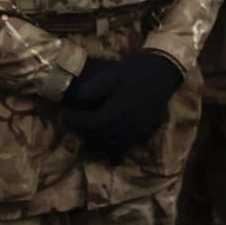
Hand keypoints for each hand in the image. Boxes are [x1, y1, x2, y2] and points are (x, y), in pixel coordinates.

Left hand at [60, 52, 183, 158]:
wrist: (161, 74)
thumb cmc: (134, 72)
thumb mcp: (113, 72)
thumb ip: (96, 86)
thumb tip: (79, 99)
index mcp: (120, 108)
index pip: (93, 122)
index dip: (76, 121)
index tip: (65, 116)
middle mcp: (128, 123)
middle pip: (99, 135)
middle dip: (82, 131)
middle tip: (72, 124)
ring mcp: (136, 130)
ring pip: (110, 144)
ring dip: (95, 142)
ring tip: (84, 135)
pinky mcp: (142, 132)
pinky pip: (125, 148)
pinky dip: (113, 151)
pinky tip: (106, 152)